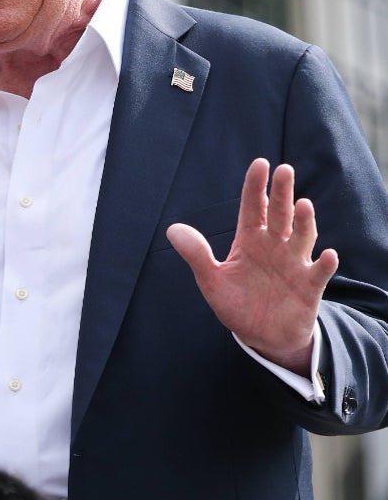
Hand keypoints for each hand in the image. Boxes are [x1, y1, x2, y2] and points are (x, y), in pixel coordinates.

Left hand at [166, 158, 337, 374]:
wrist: (261, 336)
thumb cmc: (237, 303)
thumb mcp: (211, 279)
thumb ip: (196, 254)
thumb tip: (172, 229)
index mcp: (250, 240)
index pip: (253, 207)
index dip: (255, 186)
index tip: (260, 163)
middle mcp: (275, 246)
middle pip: (279, 215)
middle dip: (281, 193)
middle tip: (284, 170)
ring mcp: (294, 264)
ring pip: (302, 237)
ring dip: (304, 222)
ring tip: (303, 204)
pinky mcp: (309, 287)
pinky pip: (319, 273)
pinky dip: (324, 264)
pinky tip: (326, 254)